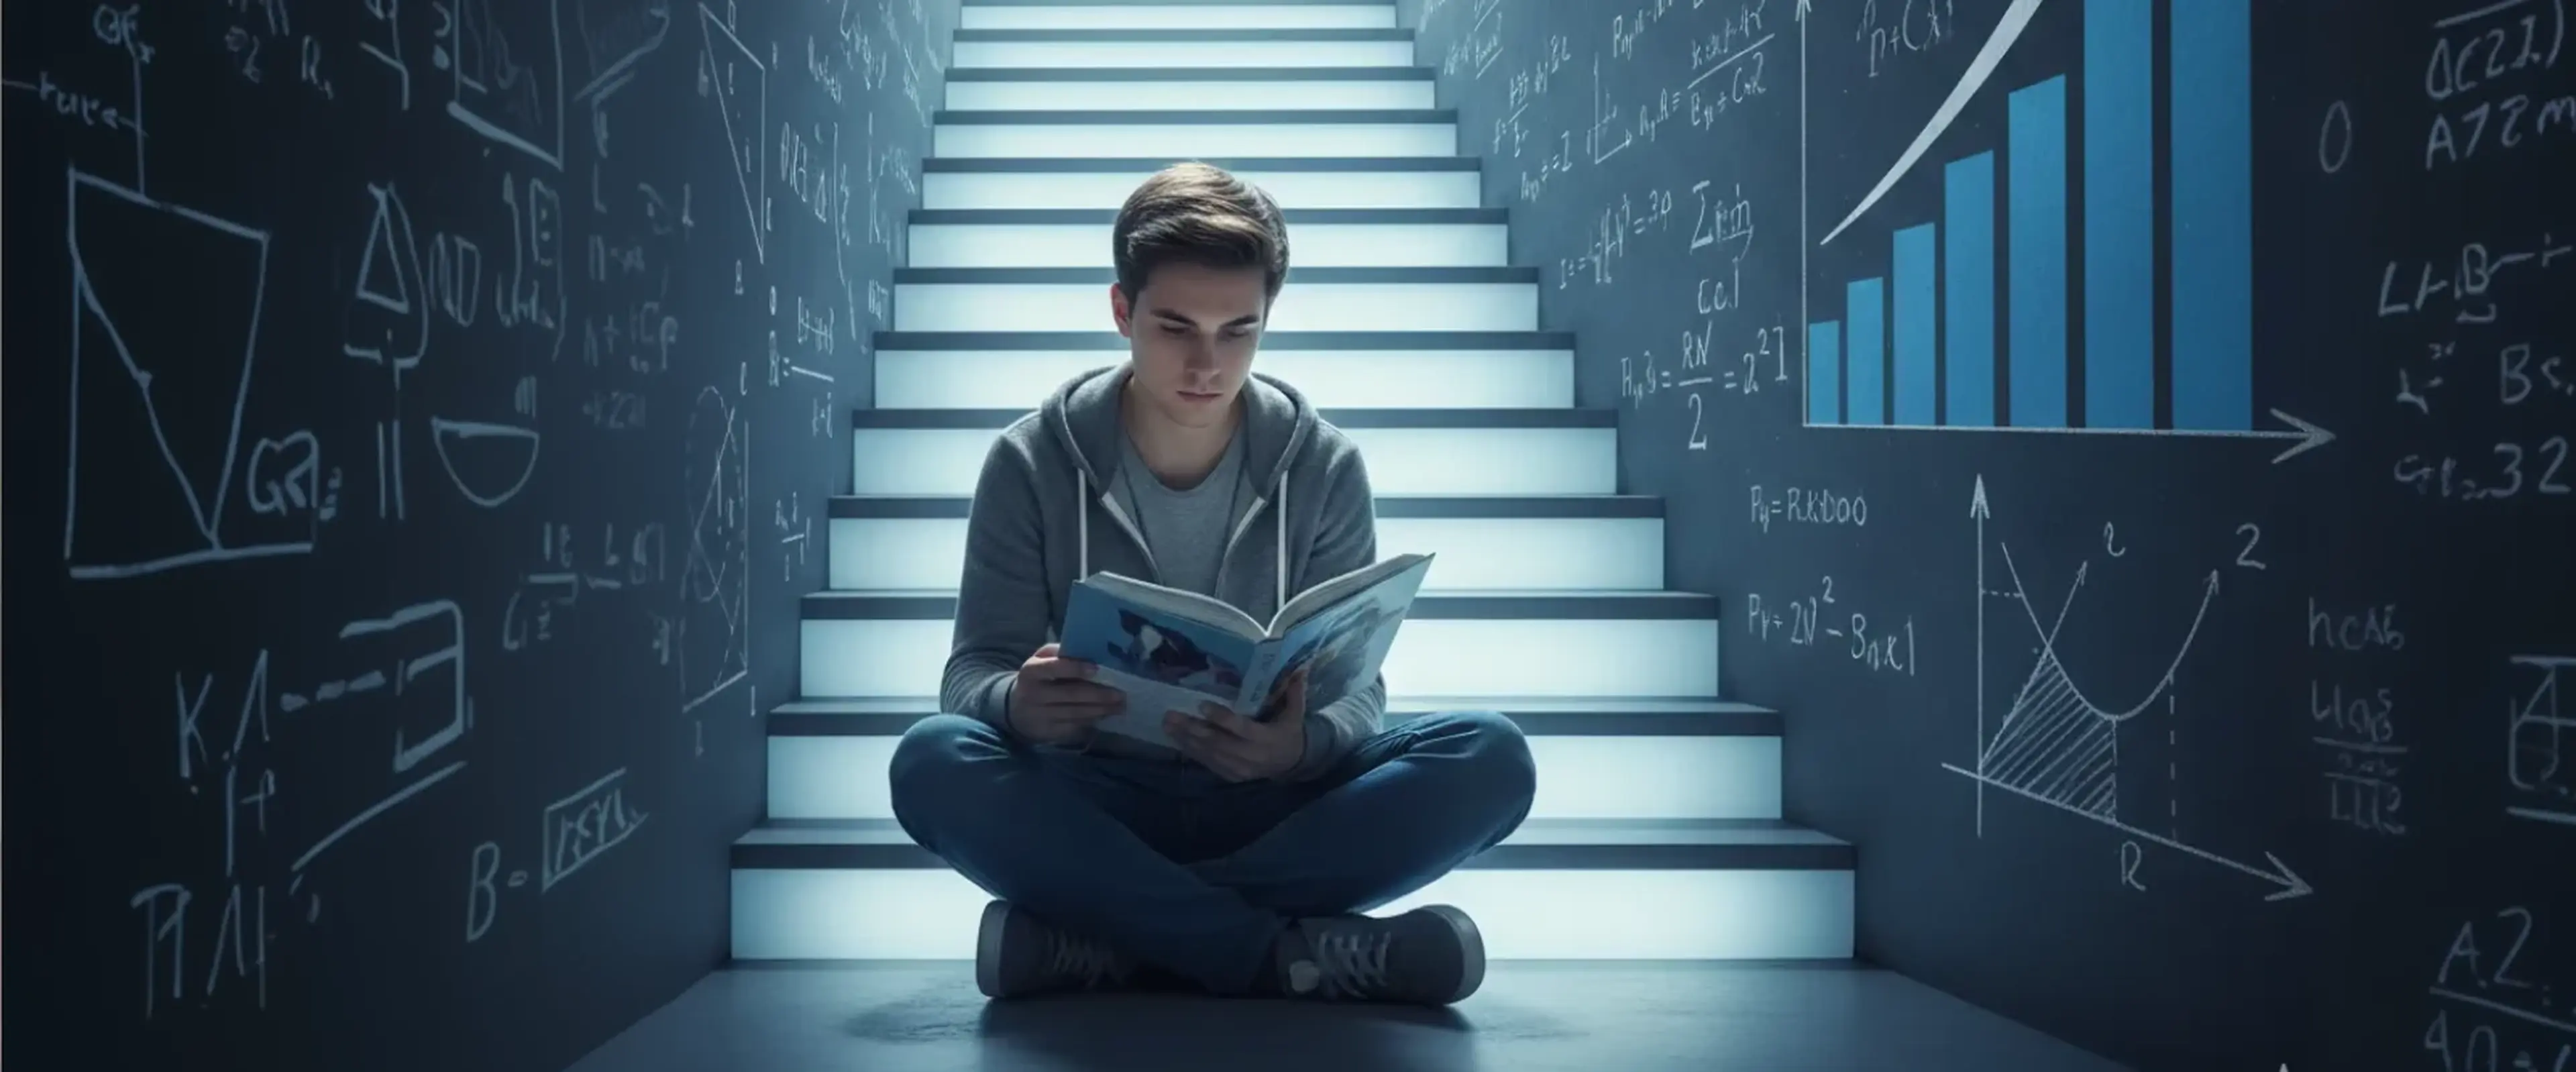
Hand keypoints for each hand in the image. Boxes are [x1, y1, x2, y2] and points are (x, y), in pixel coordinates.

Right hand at [1006, 643, 1125, 744]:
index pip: (1054, 668)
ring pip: (1077, 713)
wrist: (1015, 710)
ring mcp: (1041, 716)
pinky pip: (1075, 726)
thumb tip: (1086, 651)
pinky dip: (1092, 721)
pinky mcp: (1048, 733)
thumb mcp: (1040, 660)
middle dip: (1099, 694)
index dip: (1075, 668)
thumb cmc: (1037, 679)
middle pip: (1071, 694)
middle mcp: (1034, 694)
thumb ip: (1059, 653)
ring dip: (1101, 710)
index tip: (1097, 668)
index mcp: (1031, 671)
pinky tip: (1105, 715)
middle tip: (1121, 693)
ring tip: (1120, 705)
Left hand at [1164, 666, 1308, 781]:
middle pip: (1218, 742)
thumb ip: (1295, 692)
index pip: (1241, 728)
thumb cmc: (1290, 733)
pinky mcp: (1230, 775)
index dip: (1221, 718)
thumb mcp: (1295, 714)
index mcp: (1266, 739)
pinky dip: (1191, 751)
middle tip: (1171, 715)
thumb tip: (1300, 667)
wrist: (1292, 765)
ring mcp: (1238, 768)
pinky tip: (1176, 739)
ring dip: (1185, 740)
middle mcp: (1250, 756)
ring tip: (1167, 725)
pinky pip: (1208, 763)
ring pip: (1208, 754)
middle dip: (1192, 729)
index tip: (1201, 705)